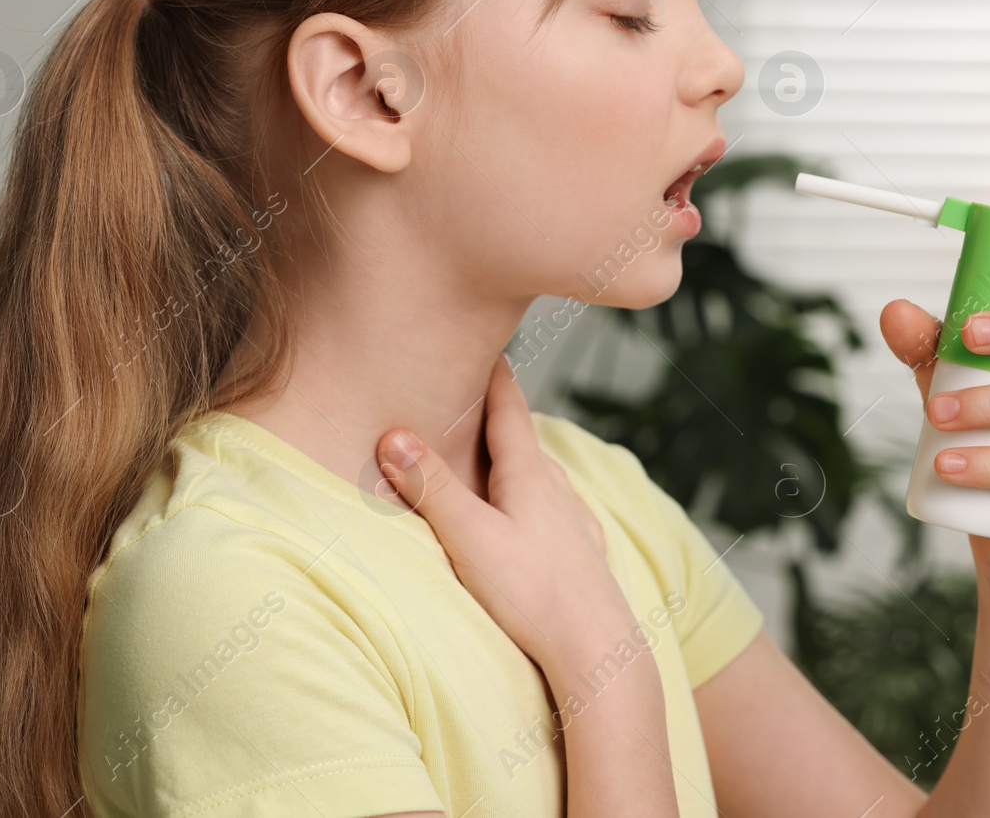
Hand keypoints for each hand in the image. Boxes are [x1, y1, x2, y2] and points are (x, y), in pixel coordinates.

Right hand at [375, 354, 636, 680]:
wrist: (597, 651)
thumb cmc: (533, 595)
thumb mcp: (470, 537)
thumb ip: (432, 487)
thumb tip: (393, 433)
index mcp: (529, 473)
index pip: (507, 406)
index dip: (492, 372)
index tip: (484, 338)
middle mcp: (557, 487)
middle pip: (523, 436)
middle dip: (498, 411)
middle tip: (475, 387)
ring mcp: (574, 520)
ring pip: (542, 472)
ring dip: (517, 454)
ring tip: (498, 446)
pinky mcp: (583, 553)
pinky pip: (556, 507)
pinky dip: (537, 494)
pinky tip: (543, 508)